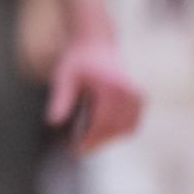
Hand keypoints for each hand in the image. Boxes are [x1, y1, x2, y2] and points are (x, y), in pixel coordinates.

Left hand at [47, 36, 141, 153]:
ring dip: (108, 138)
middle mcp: (129, 92)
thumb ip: (61, 99)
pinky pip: (132, 123)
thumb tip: (53, 122)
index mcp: (111, 87)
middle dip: (98, 141)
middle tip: (79, 150)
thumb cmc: (77, 61)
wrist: (96, 44)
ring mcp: (138, 95)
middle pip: (115, 128)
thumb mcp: (64, 77)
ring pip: (126, 128)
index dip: (90, 139)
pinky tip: (99, 131)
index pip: (103, 122)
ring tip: (87, 140)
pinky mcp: (141, 98)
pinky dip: (117, 131)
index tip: (75, 149)